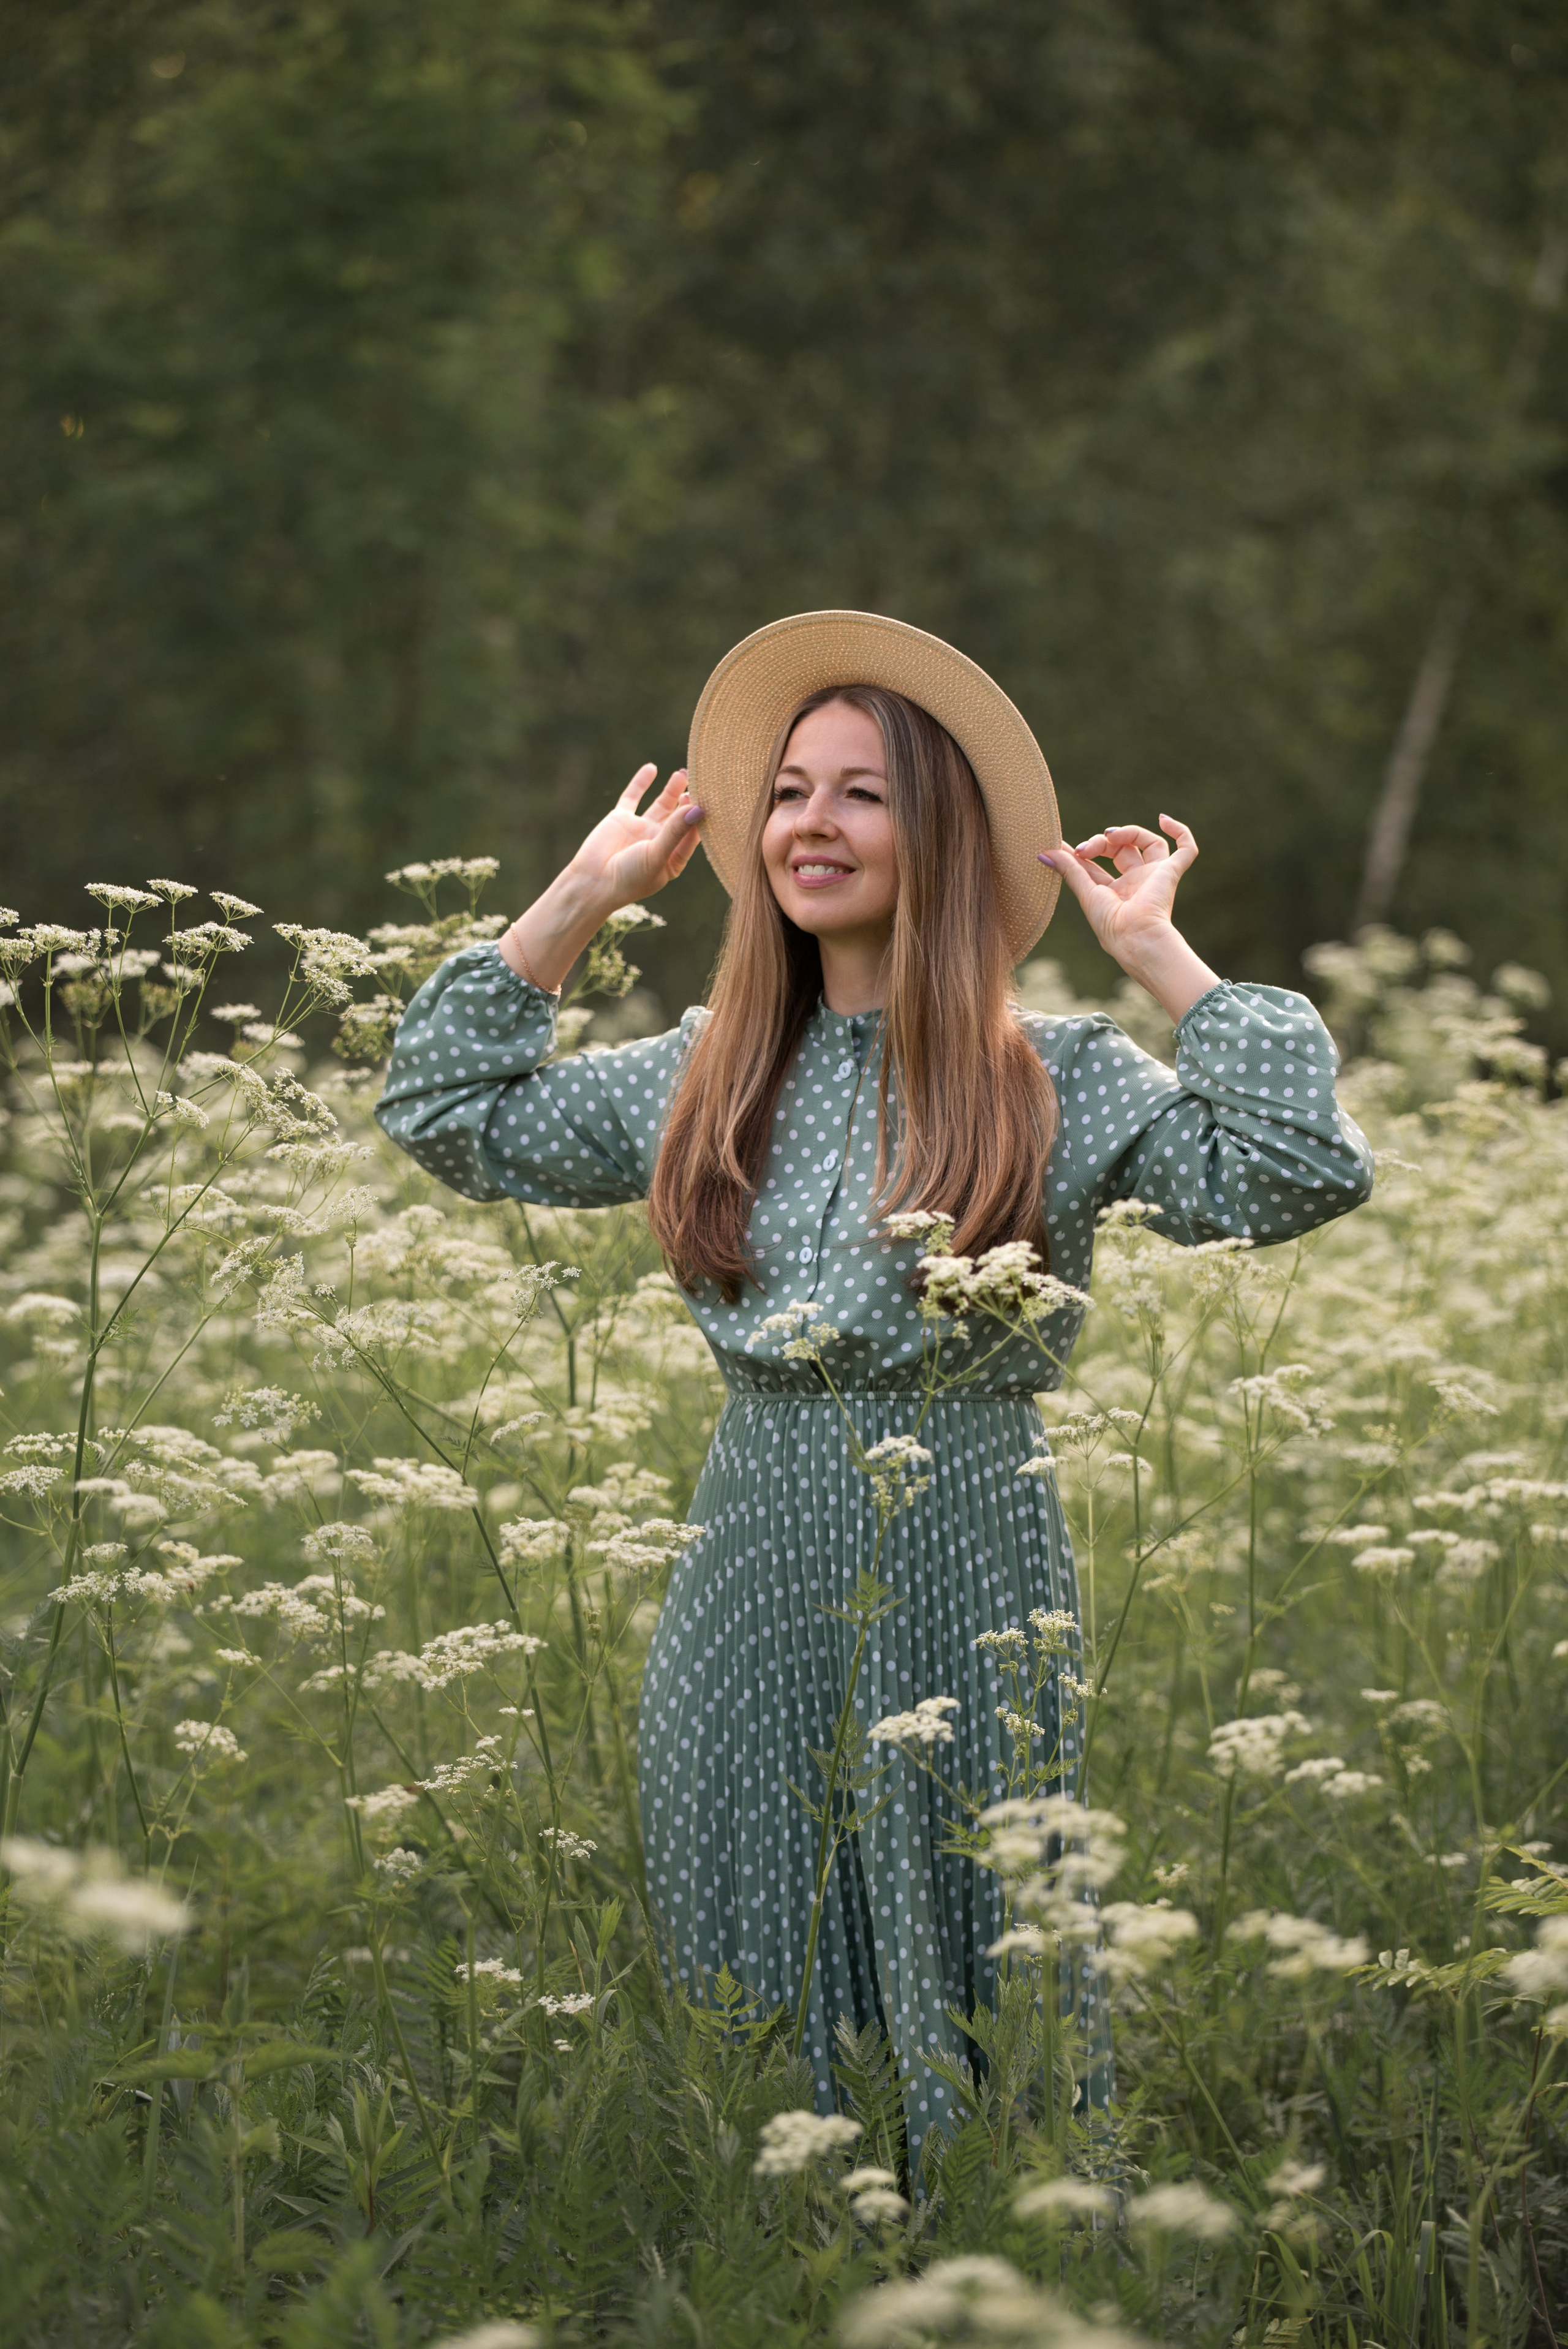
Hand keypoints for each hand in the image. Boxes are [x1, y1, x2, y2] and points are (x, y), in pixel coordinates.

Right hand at [565, 764, 705, 914]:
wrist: (591, 883)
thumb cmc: (629, 878)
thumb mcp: (656, 856)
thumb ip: (676, 832)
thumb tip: (698, 809)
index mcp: (673, 858)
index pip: (692, 834)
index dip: (700, 818)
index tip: (708, 802)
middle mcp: (659, 842)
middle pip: (680, 816)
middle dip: (689, 801)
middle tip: (700, 783)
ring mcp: (641, 829)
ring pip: (661, 804)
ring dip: (672, 790)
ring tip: (683, 774)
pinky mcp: (621, 818)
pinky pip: (634, 796)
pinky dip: (642, 782)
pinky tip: (651, 768)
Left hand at [1041, 815, 1219, 1025]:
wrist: (1136, 937)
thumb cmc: (1110, 925)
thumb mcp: (1086, 893)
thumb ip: (1069, 870)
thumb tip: (1043, 852)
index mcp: (1117, 891)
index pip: (1098, 863)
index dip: (1082, 851)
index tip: (1062, 844)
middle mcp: (1137, 882)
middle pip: (1122, 848)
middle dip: (1102, 842)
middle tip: (1086, 849)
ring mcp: (1156, 876)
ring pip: (1148, 842)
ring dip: (1129, 832)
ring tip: (1110, 834)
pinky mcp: (1172, 873)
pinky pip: (1186, 849)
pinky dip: (1180, 831)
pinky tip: (1163, 819)